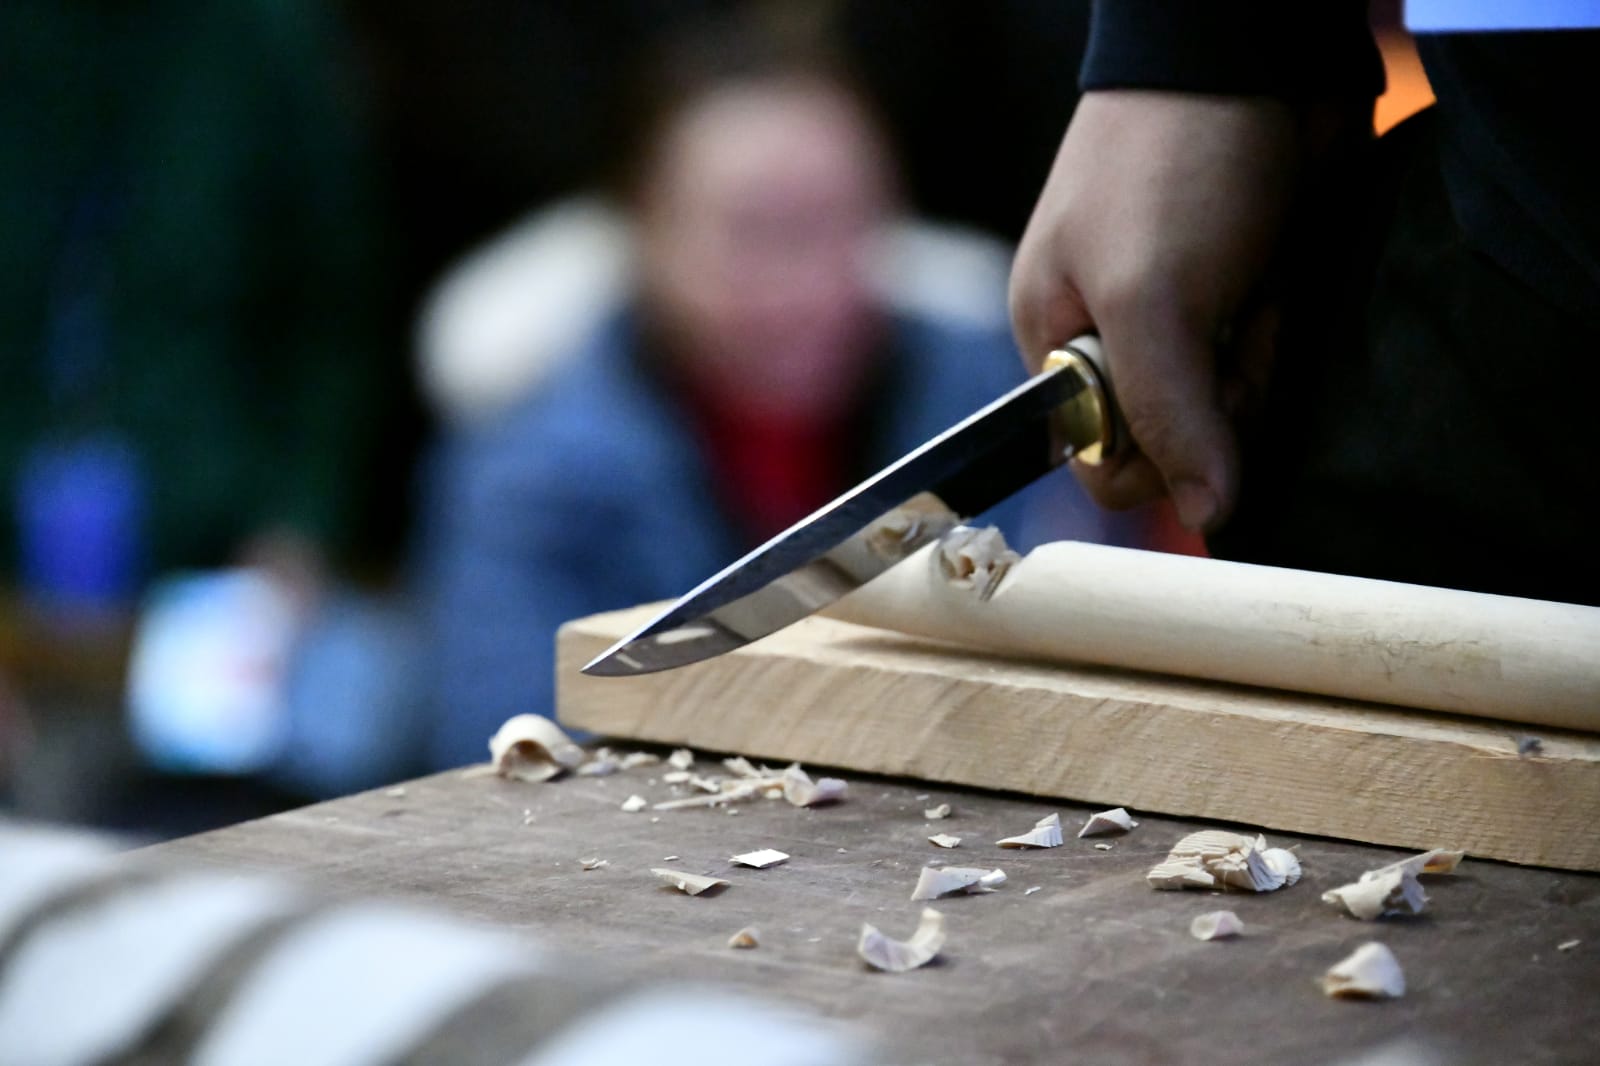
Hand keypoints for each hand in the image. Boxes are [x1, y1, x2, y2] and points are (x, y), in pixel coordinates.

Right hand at [1010, 90, 1297, 531]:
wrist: (1248, 57)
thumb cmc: (1169, 168)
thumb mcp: (1150, 302)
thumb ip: (1168, 417)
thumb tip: (1206, 517)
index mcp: (1053, 343)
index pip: (1099, 460)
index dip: (1156, 453)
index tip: (1195, 396)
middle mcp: (1106, 338)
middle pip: (1173, 437)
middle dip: (1217, 398)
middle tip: (1229, 330)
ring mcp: (1172, 315)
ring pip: (1224, 401)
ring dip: (1252, 362)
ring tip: (1251, 292)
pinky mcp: (1228, 293)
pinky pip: (1256, 356)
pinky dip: (1273, 330)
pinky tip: (1270, 281)